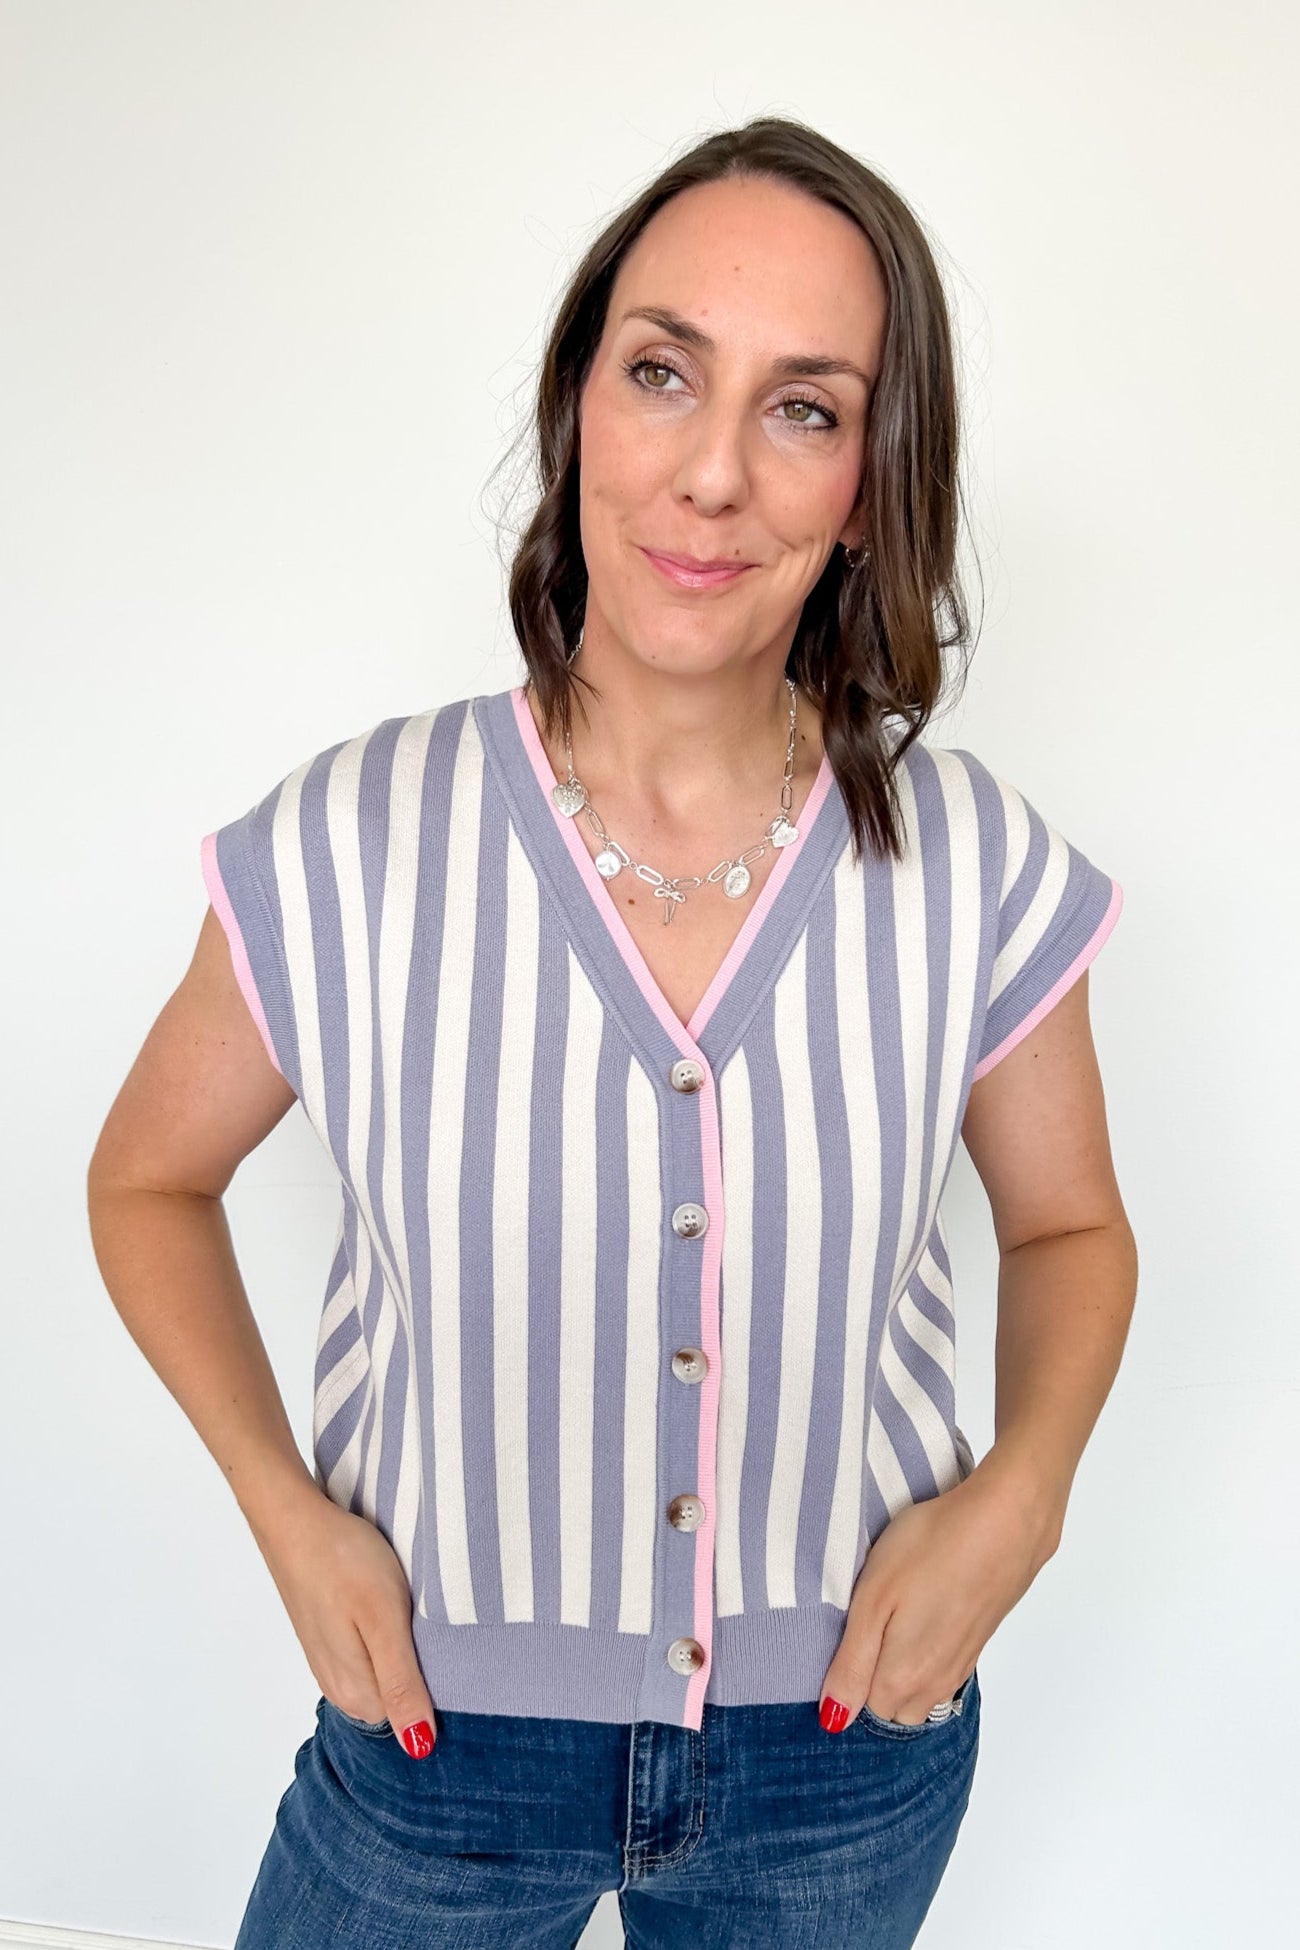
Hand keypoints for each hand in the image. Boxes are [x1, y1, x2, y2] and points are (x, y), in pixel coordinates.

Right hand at [247, 1480, 436, 1755]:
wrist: (295, 1518)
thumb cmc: (343, 1562)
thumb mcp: (384, 1621)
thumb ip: (402, 1684)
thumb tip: (419, 1748)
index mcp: (355, 1692)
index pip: (413, 1718)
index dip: (438, 1687)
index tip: (449, 1652)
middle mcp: (339, 1685)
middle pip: (398, 1697)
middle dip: (422, 1671)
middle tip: (433, 1626)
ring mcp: (330, 1658)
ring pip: (385, 1673)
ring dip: (404, 1650)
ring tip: (413, 1611)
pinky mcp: (328, 1633)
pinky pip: (369, 1652)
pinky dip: (387, 1634)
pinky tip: (391, 1605)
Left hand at [819, 1454, 1060, 1729]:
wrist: (1006, 1522)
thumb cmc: (932, 1548)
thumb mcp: (873, 1598)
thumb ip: (852, 1663)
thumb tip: (835, 1717)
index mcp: (903, 1678)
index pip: (861, 1707)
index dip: (847, 1673)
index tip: (845, 1633)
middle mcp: (935, 1684)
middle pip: (892, 1706)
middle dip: (874, 1679)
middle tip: (868, 1622)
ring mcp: (961, 1664)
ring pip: (919, 1691)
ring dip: (901, 1667)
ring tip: (896, 1614)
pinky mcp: (977, 1642)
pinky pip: (942, 1669)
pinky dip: (926, 1652)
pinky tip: (924, 1610)